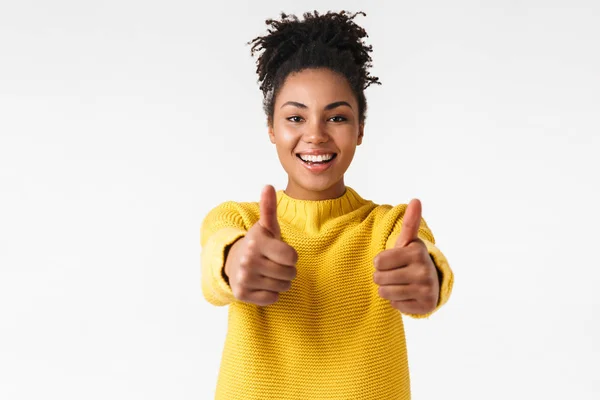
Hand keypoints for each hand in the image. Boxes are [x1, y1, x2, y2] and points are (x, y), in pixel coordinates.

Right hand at [224, 185, 297, 305]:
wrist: (233, 262)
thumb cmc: (259, 244)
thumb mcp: (266, 227)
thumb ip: (269, 208)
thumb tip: (267, 186)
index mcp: (257, 242)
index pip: (292, 257)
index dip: (291, 256)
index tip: (281, 252)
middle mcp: (248, 260)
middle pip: (289, 274)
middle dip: (287, 270)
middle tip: (275, 264)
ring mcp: (244, 278)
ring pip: (282, 287)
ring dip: (280, 282)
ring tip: (269, 273)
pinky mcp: (242, 294)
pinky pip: (272, 298)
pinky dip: (271, 293)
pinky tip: (262, 284)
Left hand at [373, 199, 438, 314]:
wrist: (430, 282)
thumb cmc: (411, 259)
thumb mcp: (408, 241)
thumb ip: (410, 222)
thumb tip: (416, 199)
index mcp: (417, 251)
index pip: (378, 261)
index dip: (380, 262)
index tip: (392, 260)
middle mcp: (424, 270)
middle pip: (379, 279)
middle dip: (382, 277)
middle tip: (395, 274)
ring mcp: (426, 289)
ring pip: (385, 293)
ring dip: (387, 290)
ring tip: (399, 284)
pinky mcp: (425, 306)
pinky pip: (395, 306)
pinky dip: (397, 302)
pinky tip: (407, 295)